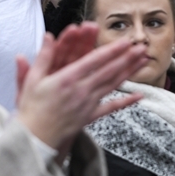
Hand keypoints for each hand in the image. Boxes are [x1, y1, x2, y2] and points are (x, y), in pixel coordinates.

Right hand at [16, 29, 147, 157]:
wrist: (34, 139)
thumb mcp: (32, 80)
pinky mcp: (90, 116)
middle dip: (127, 58)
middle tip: (142, 47)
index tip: (125, 42)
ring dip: (129, 71)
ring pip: (113, 85)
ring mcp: (88, 104)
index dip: (111, 50)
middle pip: (109, 71)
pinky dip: (126, 102)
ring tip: (143, 61)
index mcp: (67, 79)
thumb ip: (43, 57)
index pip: (94, 61)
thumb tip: (49, 36)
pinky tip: (139, 95)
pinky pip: (111, 108)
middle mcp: (81, 90)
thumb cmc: (31, 109)